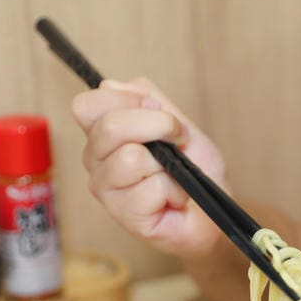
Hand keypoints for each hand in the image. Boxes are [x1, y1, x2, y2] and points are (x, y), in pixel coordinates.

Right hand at [71, 78, 226, 258]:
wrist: (212, 212)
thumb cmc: (194, 172)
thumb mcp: (180, 126)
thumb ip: (151, 101)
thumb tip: (112, 85)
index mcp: (102, 134)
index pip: (87, 105)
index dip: (128, 101)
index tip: (162, 114)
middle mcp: (96, 160)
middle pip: (110, 127)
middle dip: (158, 126)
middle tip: (179, 143)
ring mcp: (105, 190)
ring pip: (131, 158)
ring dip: (168, 166)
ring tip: (172, 178)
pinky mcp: (123, 215)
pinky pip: (152, 188)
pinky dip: (175, 190)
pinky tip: (173, 200)